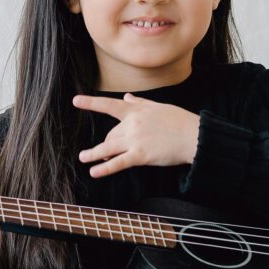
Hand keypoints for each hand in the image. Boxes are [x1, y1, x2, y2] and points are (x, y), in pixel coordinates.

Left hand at [72, 93, 200, 177]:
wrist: (194, 136)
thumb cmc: (178, 121)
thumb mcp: (158, 107)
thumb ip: (139, 102)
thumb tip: (127, 96)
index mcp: (136, 110)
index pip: (109, 105)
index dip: (91, 103)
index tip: (75, 100)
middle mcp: (132, 124)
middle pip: (111, 135)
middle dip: (107, 143)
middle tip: (104, 152)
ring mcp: (135, 139)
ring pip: (107, 148)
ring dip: (93, 154)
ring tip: (83, 158)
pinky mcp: (140, 155)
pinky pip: (118, 163)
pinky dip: (105, 168)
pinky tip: (94, 172)